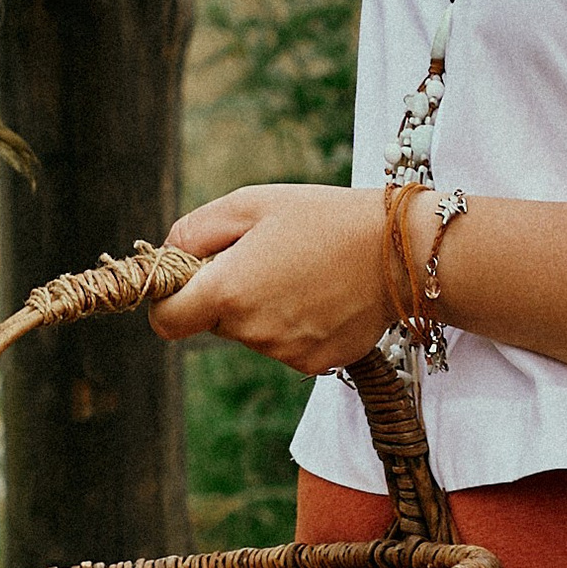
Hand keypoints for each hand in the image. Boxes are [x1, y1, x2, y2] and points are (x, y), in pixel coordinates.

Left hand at [147, 182, 391, 375]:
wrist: (400, 250)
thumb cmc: (323, 217)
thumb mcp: (251, 203)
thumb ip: (195, 231)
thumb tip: (167, 256)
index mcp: (228, 291)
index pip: (166, 322)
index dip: (169, 301)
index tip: (185, 282)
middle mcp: (253, 332)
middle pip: (214, 323)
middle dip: (226, 295)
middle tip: (265, 258)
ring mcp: (286, 353)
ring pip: (253, 334)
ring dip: (263, 309)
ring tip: (303, 272)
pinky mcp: (317, 364)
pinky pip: (287, 346)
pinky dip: (296, 324)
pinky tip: (324, 294)